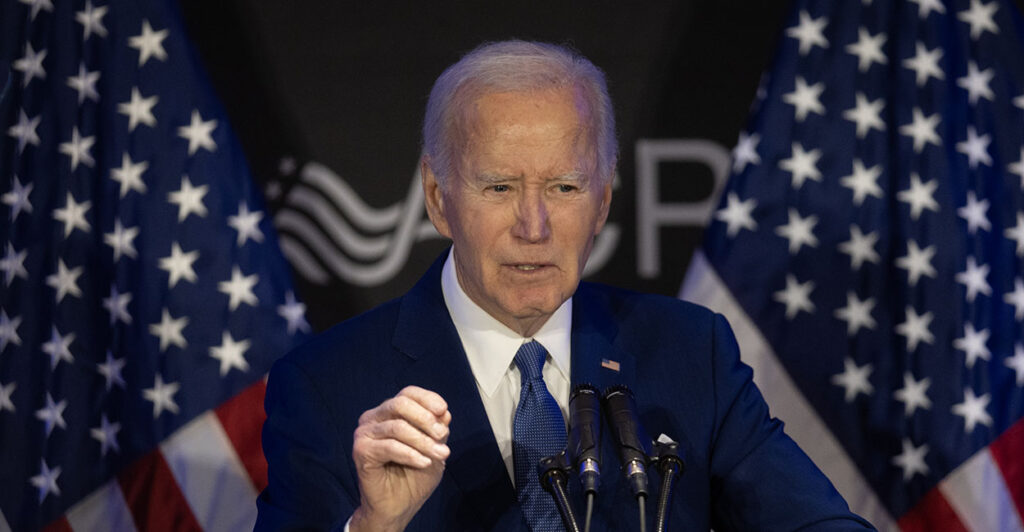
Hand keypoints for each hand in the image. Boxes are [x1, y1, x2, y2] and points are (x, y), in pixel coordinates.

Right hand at [349, 386, 451, 531]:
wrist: (397, 507)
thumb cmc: (413, 476)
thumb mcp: (433, 449)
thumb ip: (437, 430)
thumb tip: (444, 412)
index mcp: (389, 412)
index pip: (407, 393)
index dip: (427, 398)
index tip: (443, 411)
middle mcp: (374, 418)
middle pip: (400, 404)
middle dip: (426, 419)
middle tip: (443, 436)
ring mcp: (365, 433)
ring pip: (398, 427)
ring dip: (423, 441)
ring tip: (440, 454)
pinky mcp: (361, 451)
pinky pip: (390, 447)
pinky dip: (411, 454)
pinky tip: (424, 462)